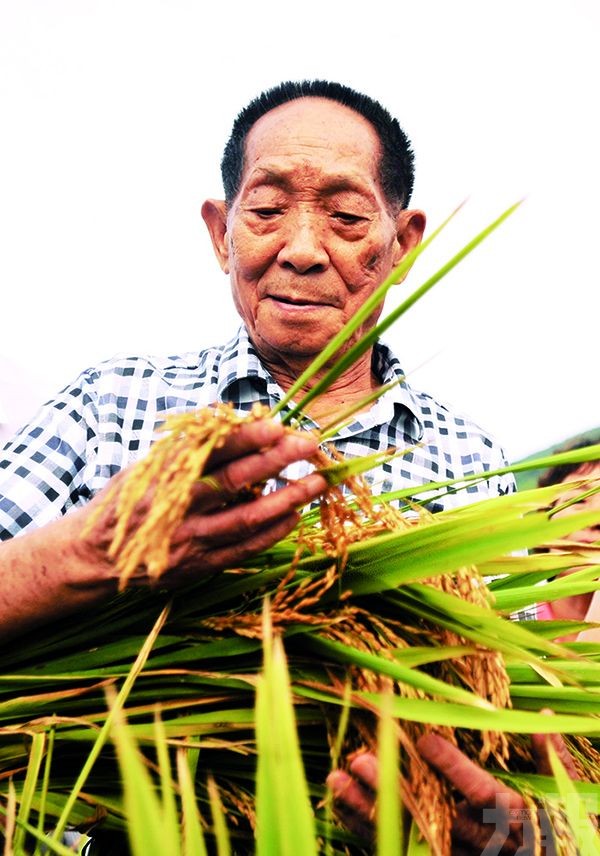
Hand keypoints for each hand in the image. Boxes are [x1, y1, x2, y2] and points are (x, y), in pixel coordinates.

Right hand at [73, 418, 326, 586]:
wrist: (96, 557)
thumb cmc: (127, 500)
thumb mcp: (147, 465)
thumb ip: (186, 445)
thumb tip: (227, 416)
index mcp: (163, 476)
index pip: (210, 451)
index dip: (246, 438)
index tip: (278, 425)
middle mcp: (177, 507)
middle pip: (234, 481)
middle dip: (276, 461)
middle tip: (309, 445)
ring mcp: (190, 540)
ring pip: (247, 519)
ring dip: (287, 499)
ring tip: (316, 482)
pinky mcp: (199, 566)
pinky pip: (244, 549)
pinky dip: (272, 532)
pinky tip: (294, 515)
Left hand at [327, 730, 578, 854]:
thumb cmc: (558, 833)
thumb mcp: (564, 799)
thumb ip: (552, 759)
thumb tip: (542, 714)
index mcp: (513, 822)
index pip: (482, 795)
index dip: (454, 769)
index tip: (426, 741)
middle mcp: (481, 844)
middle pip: (432, 817)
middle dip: (394, 789)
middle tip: (360, 758)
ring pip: (406, 836)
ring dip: (368, 809)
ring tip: (336, 778)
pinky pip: (396, 850)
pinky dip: (365, 829)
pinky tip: (340, 803)